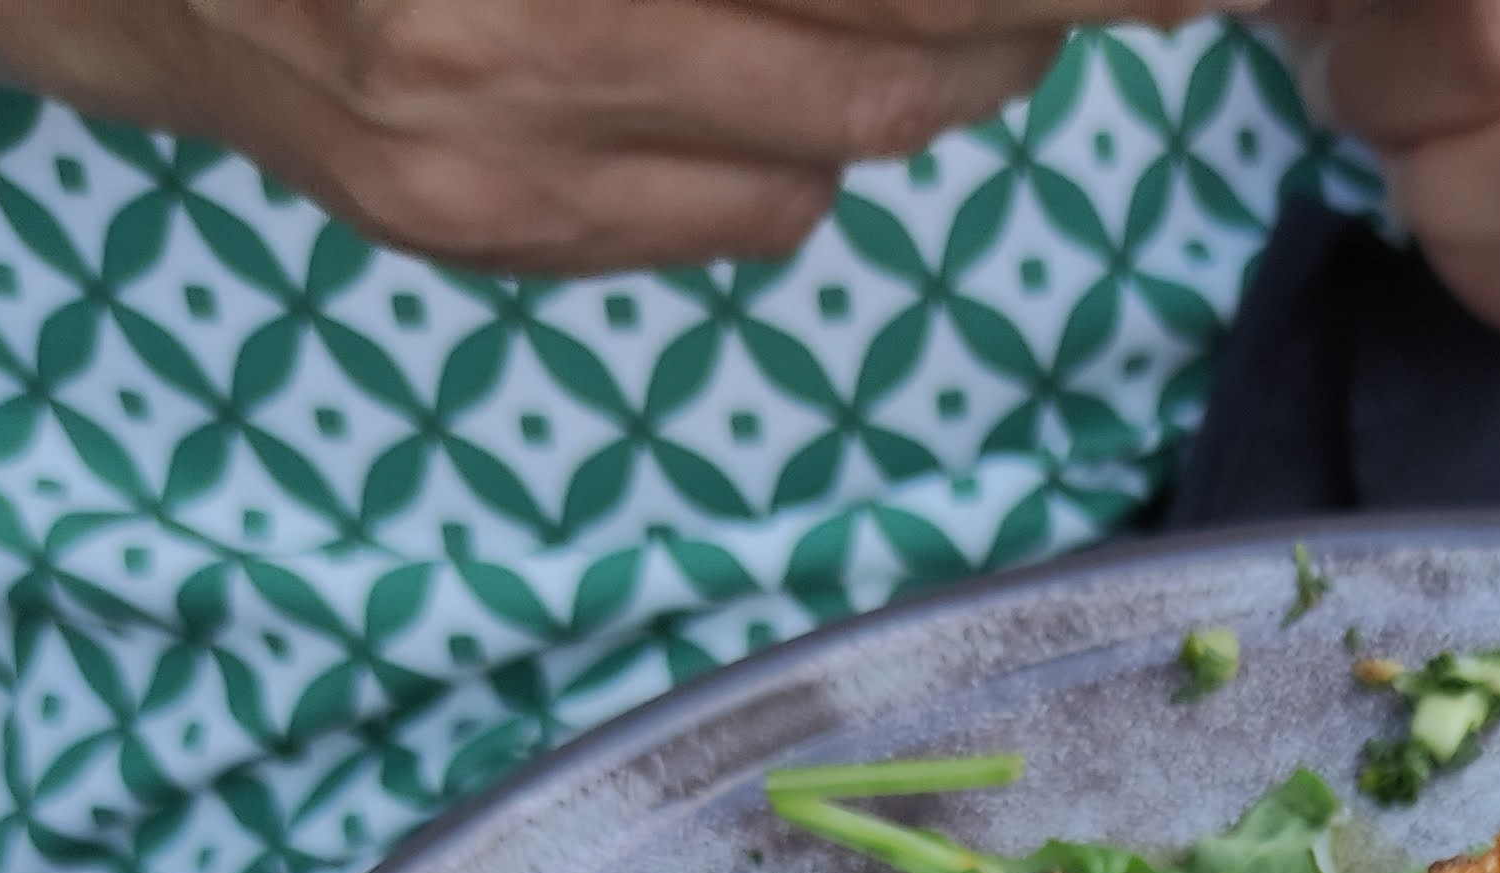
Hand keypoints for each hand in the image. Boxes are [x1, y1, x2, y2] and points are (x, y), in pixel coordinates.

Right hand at [0, 0, 1166, 276]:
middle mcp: (525, 10)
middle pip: (889, 53)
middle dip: (1025, 15)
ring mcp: (492, 127)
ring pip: (837, 141)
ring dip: (937, 79)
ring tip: (970, 21)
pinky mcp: (473, 224)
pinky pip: (742, 217)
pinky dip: (804, 159)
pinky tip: (771, 87)